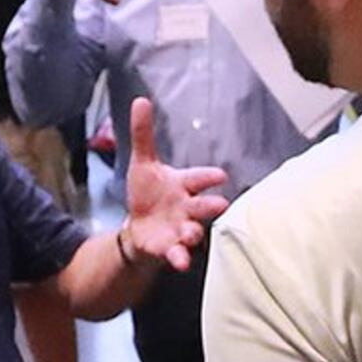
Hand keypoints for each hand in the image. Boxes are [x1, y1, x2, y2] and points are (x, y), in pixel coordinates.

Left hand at [118, 100, 229, 269]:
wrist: (140, 228)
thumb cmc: (148, 193)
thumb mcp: (143, 163)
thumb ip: (144, 135)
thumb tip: (140, 100)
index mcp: (184, 184)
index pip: (200, 178)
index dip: (209, 177)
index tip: (221, 175)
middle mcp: (188, 207)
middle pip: (203, 205)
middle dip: (212, 205)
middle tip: (221, 204)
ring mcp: (181, 229)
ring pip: (194, 230)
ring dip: (194, 232)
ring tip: (191, 233)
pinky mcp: (171, 247)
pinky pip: (179, 253)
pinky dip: (180, 257)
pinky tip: (181, 261)